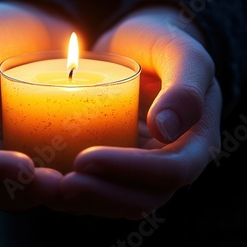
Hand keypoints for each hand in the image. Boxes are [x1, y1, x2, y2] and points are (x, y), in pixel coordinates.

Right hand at [0, 1, 74, 209]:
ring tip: (72, 183)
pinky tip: (84, 177)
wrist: (33, 29)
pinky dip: (57, 185)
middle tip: (58, 183)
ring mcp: (2, 155)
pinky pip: (40, 181)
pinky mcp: (33, 154)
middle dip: (17, 193)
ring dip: (38, 196)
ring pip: (12, 194)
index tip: (25, 166)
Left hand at [47, 6, 221, 218]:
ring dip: (87, 203)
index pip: (172, 170)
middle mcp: (173, 162)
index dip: (131, 170)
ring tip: (50, 190)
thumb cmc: (161, 43)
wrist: (138, 45)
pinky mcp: (120, 165)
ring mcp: (144, 167)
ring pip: (121, 202)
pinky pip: (103, 189)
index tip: (85, 158)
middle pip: (144, 198)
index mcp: (197, 140)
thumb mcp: (179, 51)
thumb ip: (184, 86)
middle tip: (62, 184)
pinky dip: (78, 195)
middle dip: (103, 196)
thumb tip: (165, 130)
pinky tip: (49, 185)